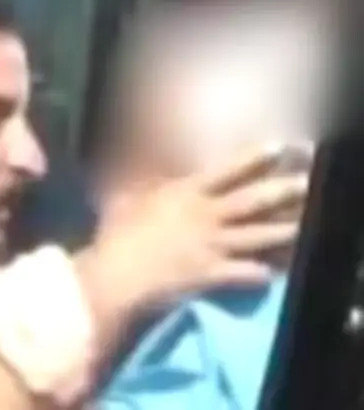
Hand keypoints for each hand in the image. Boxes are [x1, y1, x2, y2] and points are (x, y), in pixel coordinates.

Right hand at [78, 142, 310, 311]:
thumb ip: (142, 179)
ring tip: (303, 226)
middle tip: (306, 184)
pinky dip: (263, 272)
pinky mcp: (213, 275)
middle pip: (252, 202)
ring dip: (284, 231)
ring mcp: (213, 246)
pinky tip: (274, 271)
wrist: (116, 275)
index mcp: (186, 194)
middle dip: (282, 191)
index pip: (227, 171)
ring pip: (258, 236)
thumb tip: (139, 155)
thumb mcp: (126, 197)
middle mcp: (207, 216)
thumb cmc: (116, 234)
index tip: (279, 147)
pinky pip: (247, 273)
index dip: (254, 158)